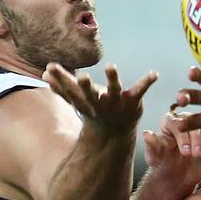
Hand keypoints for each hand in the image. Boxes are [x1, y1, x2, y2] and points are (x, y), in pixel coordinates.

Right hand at [43, 62, 157, 135]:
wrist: (114, 133)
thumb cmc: (94, 111)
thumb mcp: (77, 100)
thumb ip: (62, 87)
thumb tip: (45, 72)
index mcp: (85, 101)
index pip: (70, 90)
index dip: (60, 79)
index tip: (50, 67)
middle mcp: (100, 102)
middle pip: (91, 94)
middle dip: (85, 86)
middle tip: (82, 76)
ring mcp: (117, 102)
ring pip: (114, 89)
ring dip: (112, 79)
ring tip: (110, 66)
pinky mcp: (133, 101)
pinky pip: (140, 90)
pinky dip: (147, 81)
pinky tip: (155, 74)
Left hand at [143, 111, 200, 187]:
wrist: (177, 176)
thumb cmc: (163, 164)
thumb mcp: (155, 156)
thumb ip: (152, 145)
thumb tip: (146, 134)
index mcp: (170, 121)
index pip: (177, 123)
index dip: (181, 136)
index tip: (183, 150)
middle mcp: (186, 121)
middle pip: (193, 123)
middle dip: (195, 139)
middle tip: (195, 154)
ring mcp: (200, 128)